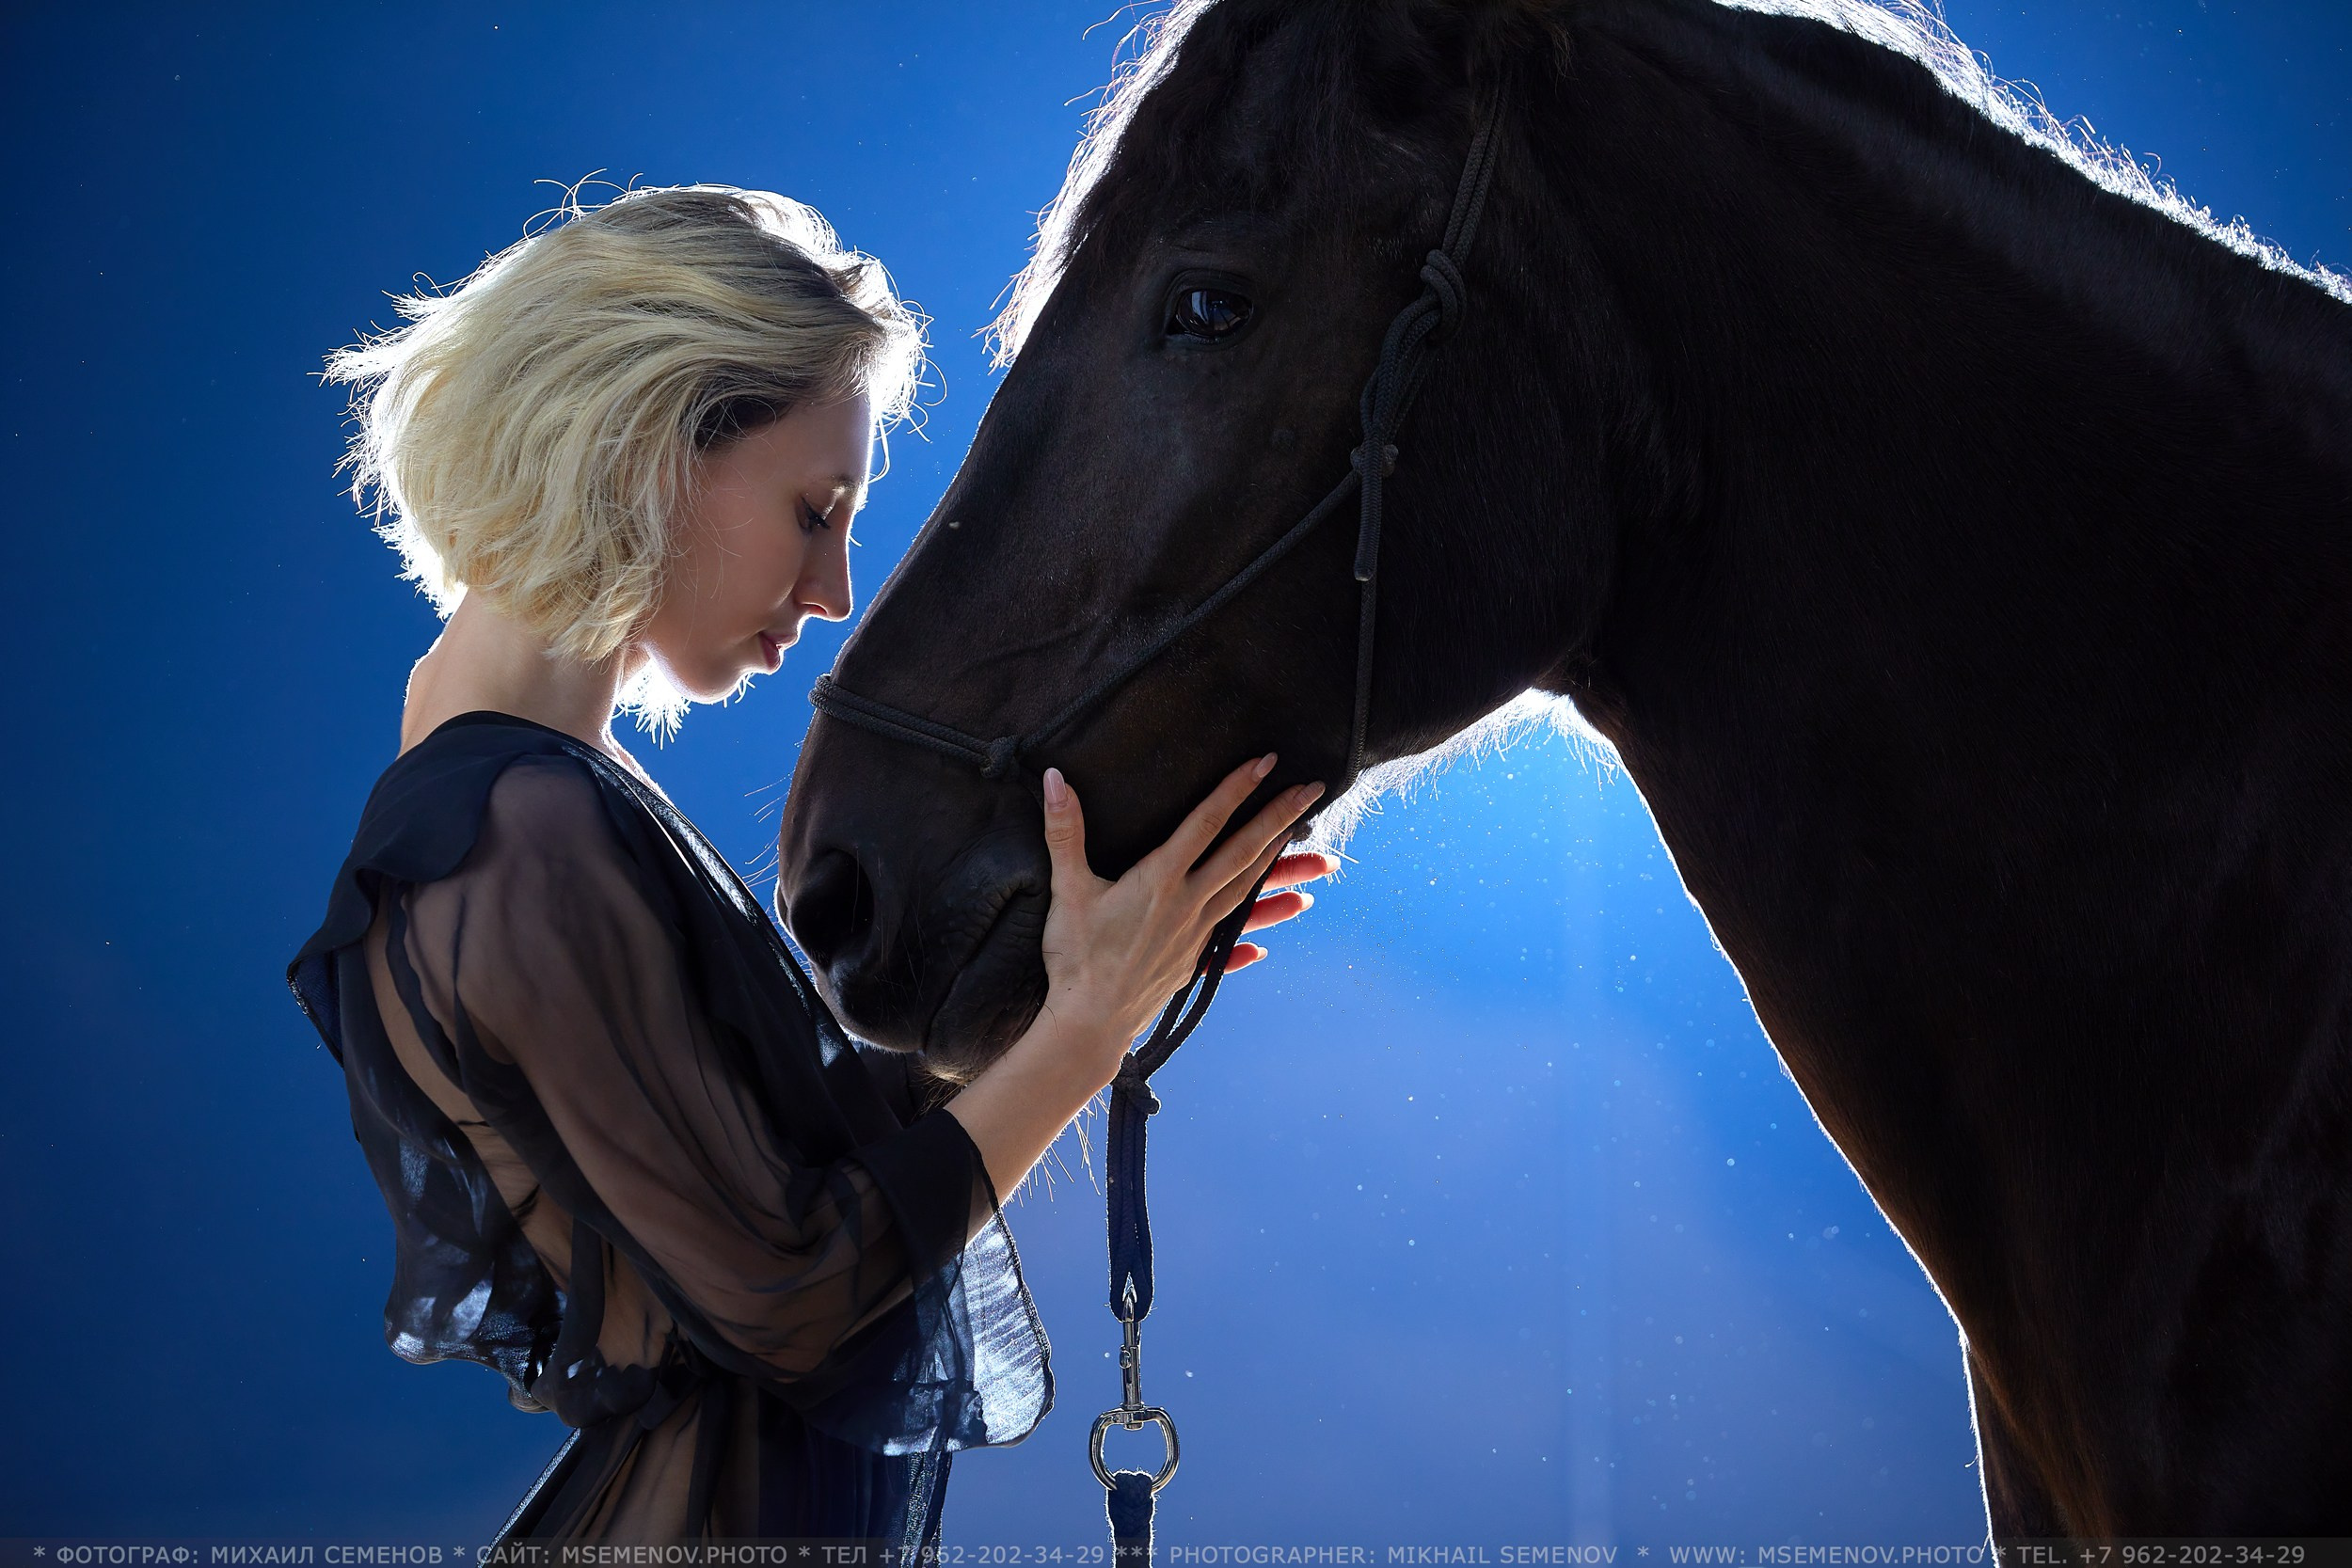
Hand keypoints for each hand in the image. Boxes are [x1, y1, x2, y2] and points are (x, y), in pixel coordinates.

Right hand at [1033, 754, 1330, 1088]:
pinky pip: (1233, 939)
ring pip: (1248, 892)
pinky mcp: (1193, 960)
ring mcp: (1197, 934)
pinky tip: (1270, 939)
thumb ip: (1063, 831)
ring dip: (1284, 872)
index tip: (1267, 762)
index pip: (1206, 823)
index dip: (1236, 789)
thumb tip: (1053, 778)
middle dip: (1280, 818)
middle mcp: (1189, 903)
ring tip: (1321, 860)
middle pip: (1243, 853)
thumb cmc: (1075, 957)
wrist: (1089, 1024)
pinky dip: (1255, 932)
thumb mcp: (1066, 889)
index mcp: (1160, 880)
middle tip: (1313, 790)